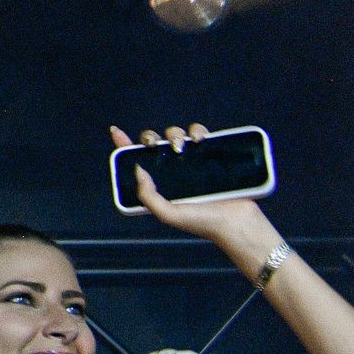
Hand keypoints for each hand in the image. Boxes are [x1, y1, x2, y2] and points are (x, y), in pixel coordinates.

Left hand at [112, 125, 283, 260]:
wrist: (237, 221)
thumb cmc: (202, 222)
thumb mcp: (168, 214)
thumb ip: (148, 196)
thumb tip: (137, 169)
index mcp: (159, 185)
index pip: (136, 161)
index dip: (124, 146)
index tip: (116, 132)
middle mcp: (173, 171)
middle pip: (154, 143)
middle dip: (150, 137)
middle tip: (153, 144)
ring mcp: (192, 161)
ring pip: (177, 135)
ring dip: (174, 133)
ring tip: (181, 145)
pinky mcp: (211, 154)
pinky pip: (201, 134)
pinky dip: (197, 131)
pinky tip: (199, 139)